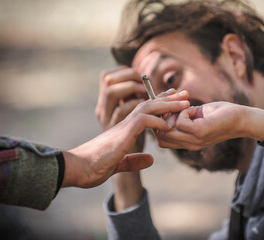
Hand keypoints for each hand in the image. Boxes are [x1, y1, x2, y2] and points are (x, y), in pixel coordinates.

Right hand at [62, 90, 189, 187]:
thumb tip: (151, 160)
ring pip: (146, 107)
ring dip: (167, 104)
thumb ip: (133, 160)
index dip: (161, 103)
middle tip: (186, 94)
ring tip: (185, 103)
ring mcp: (122, 126)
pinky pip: (142, 121)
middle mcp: (123, 123)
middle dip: (169, 98)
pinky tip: (168, 125)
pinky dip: (156, 121)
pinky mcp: (121, 134)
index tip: (175, 99)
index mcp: (124, 128)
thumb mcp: (119, 164)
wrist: (78, 169)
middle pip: (149, 103)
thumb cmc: (94, 166)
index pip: (145, 109)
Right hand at [95, 67, 146, 130]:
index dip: (125, 71)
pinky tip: (145, 105)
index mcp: (104, 103)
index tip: (141, 78)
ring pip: (110, 92)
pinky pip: (120, 110)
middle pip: (108, 79)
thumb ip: (134, 100)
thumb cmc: (134, 136)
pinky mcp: (113, 130)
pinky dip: (134, 103)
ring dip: (131, 87)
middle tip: (145, 84)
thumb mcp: (132, 114)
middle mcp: (102, 109)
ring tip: (146, 92)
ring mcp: (105, 119)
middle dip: (129, 75)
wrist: (126, 164)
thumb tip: (148, 81)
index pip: (106, 75)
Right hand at [157, 102, 263, 149]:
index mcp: (187, 142)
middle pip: (160, 138)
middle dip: (161, 119)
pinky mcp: (201, 132)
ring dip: (172, 114)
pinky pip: (180, 122)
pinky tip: (193, 109)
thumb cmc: (221, 115)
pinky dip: (183, 112)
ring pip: (167, 130)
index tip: (168, 111)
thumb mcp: (197, 117)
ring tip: (184, 108)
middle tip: (173, 107)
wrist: (243, 120)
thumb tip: (167, 109)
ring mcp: (195, 140)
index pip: (161, 141)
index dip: (159, 125)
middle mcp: (189, 144)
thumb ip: (183, 117)